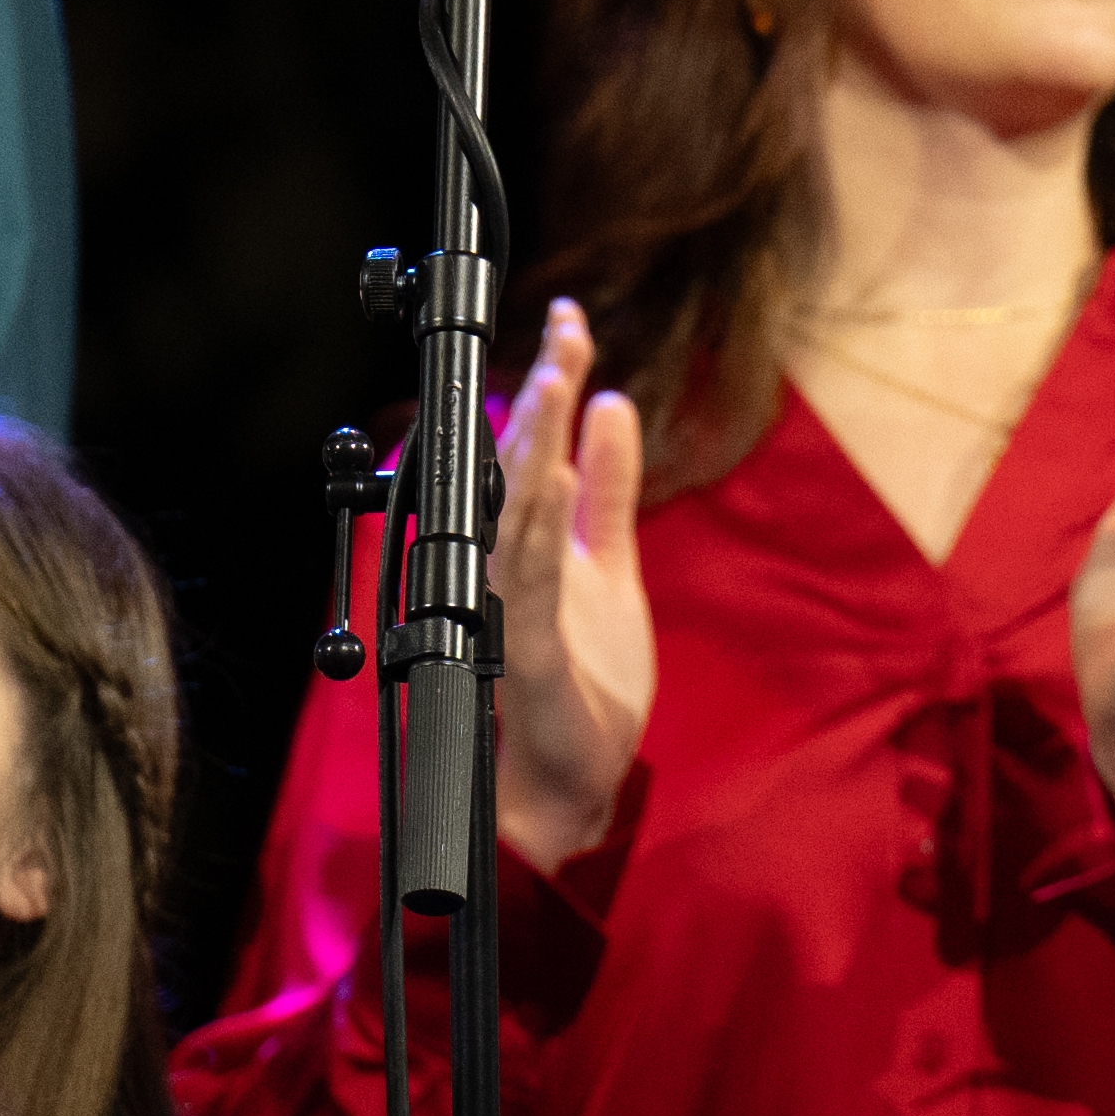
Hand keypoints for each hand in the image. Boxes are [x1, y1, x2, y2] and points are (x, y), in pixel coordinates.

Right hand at [485, 304, 653, 873]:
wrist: (564, 797)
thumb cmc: (581, 687)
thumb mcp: (614, 571)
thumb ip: (610, 492)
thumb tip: (612, 405)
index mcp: (523, 546)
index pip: (533, 450)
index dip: (552, 383)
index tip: (573, 318)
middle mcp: (500, 572)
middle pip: (516, 470)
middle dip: (541, 396)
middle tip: (565, 328)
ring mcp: (502, 615)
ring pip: (512, 517)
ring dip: (532, 447)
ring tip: (556, 380)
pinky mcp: (517, 661)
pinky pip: (525, 588)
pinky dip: (538, 532)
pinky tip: (557, 480)